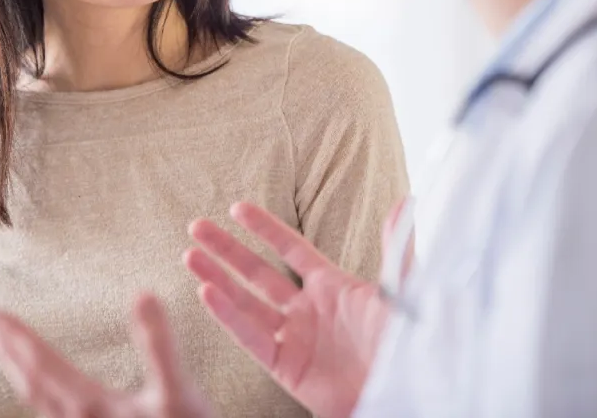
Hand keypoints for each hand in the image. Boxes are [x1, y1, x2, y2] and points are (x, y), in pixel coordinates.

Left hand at [0, 293, 216, 417]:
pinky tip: (48, 398)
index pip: (43, 365)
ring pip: (39, 403)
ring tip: (11, 353)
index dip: (18, 338)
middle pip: (32, 384)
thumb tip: (143, 296)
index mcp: (90, 406)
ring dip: (22, 374)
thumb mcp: (178, 391)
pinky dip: (41, 399)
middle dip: (11, 351)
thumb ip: (159, 345)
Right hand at [185, 201, 408, 417]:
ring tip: (189, 255)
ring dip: (217, 278)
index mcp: (334, 288)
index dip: (265, 229)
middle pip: (258, 272)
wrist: (404, 394)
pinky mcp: (287, 367)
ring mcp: (295, 338)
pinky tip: (207, 292)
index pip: (291, 250)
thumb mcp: (404, 293)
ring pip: (246, 302)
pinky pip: (251, 337)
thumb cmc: (407, 346)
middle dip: (227, 249)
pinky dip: (228, 316)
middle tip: (197, 227)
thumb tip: (404, 203)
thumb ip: (396, 249)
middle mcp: (308, 310)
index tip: (237, 208)